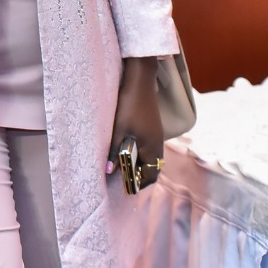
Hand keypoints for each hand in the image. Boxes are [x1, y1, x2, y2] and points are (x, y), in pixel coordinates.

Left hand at [109, 57, 164, 189]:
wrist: (140, 80)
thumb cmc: (130, 105)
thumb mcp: (119, 129)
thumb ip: (115, 151)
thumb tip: (110, 171)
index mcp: (152, 147)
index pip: (150, 175)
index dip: (139, 183)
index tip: (127, 187)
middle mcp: (158, 143)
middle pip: (153, 168)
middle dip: (140, 175)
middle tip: (124, 178)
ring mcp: (157, 135)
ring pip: (152, 157)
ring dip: (140, 164)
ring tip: (124, 166)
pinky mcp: (153, 127)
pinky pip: (150, 147)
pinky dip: (141, 153)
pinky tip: (128, 149)